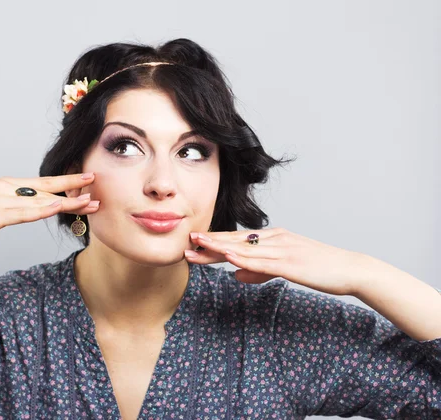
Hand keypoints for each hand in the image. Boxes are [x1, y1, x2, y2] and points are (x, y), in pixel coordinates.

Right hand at [0, 173, 98, 253]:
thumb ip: (15, 205)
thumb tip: (36, 207)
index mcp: (8, 185)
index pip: (43, 182)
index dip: (66, 181)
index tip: (86, 179)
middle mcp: (6, 188)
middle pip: (47, 188)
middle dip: (73, 187)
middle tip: (96, 182)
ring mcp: (0, 200)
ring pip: (40, 200)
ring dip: (66, 201)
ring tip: (88, 201)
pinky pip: (23, 213)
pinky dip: (42, 210)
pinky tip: (57, 208)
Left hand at [185, 227, 369, 295]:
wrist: (350, 270)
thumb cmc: (319, 269)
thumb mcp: (285, 268)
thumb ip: (259, 271)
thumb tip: (235, 276)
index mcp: (273, 238)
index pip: (237, 239)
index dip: (215, 241)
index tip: (194, 244)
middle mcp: (275, 239)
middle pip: (235, 240)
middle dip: (210, 242)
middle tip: (187, 242)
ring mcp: (282, 249)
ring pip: (244, 248)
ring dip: (218, 248)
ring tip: (197, 247)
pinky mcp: (290, 263)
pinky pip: (262, 261)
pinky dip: (243, 258)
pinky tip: (227, 256)